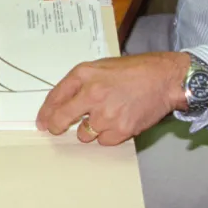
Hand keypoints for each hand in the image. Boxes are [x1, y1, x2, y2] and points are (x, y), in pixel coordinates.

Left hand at [36, 52, 191, 145]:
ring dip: (90, 130)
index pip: (55, 97)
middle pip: (62, 119)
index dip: (46, 112)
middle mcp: (92, 94)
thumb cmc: (135, 71)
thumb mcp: (102, 67)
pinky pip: (104, 141)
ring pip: (85, 134)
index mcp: (85, 75)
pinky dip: (108, 135)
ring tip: (106, 116)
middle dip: (57, 127)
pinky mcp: (121, 130)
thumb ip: (82, 83)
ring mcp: (107, 114)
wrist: (165, 79)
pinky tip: (119, 121)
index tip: (43, 121)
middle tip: (57, 129)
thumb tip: (63, 102)